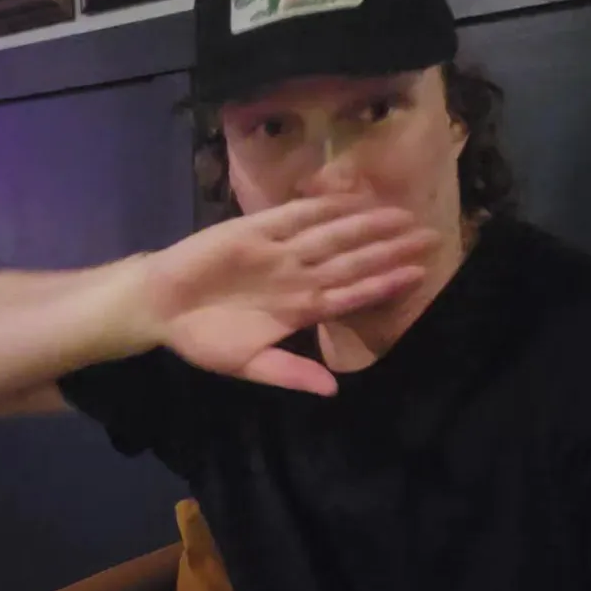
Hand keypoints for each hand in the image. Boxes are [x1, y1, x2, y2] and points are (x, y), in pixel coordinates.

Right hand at [140, 195, 434, 394]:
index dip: (385, 283)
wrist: (160, 309)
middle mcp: (297, 275)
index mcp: (300, 308)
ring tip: (403, 216)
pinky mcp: (254, 230)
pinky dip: (323, 206)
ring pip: (332, 235)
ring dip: (367, 225)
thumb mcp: (248, 364)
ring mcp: (278, 250)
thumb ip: (290, 373)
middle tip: (431, 236)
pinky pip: (295, 215)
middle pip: (353, 259)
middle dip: (390, 248)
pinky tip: (354, 200)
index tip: (420, 274)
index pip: (353, 293)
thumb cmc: (203, 339)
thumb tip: (333, 390)